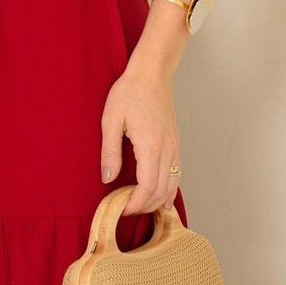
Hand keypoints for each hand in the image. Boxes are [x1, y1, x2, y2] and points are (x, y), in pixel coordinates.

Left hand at [100, 69, 180, 215]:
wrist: (151, 73)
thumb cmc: (129, 92)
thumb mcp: (111, 119)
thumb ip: (109, 151)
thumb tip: (108, 179)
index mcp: (150, 145)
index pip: (148, 187)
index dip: (135, 203)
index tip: (121, 209)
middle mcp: (167, 148)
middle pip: (161, 190)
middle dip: (145, 206)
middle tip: (126, 210)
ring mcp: (174, 146)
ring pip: (172, 184)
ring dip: (158, 201)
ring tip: (141, 207)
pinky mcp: (176, 142)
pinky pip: (177, 173)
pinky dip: (171, 190)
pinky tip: (164, 199)